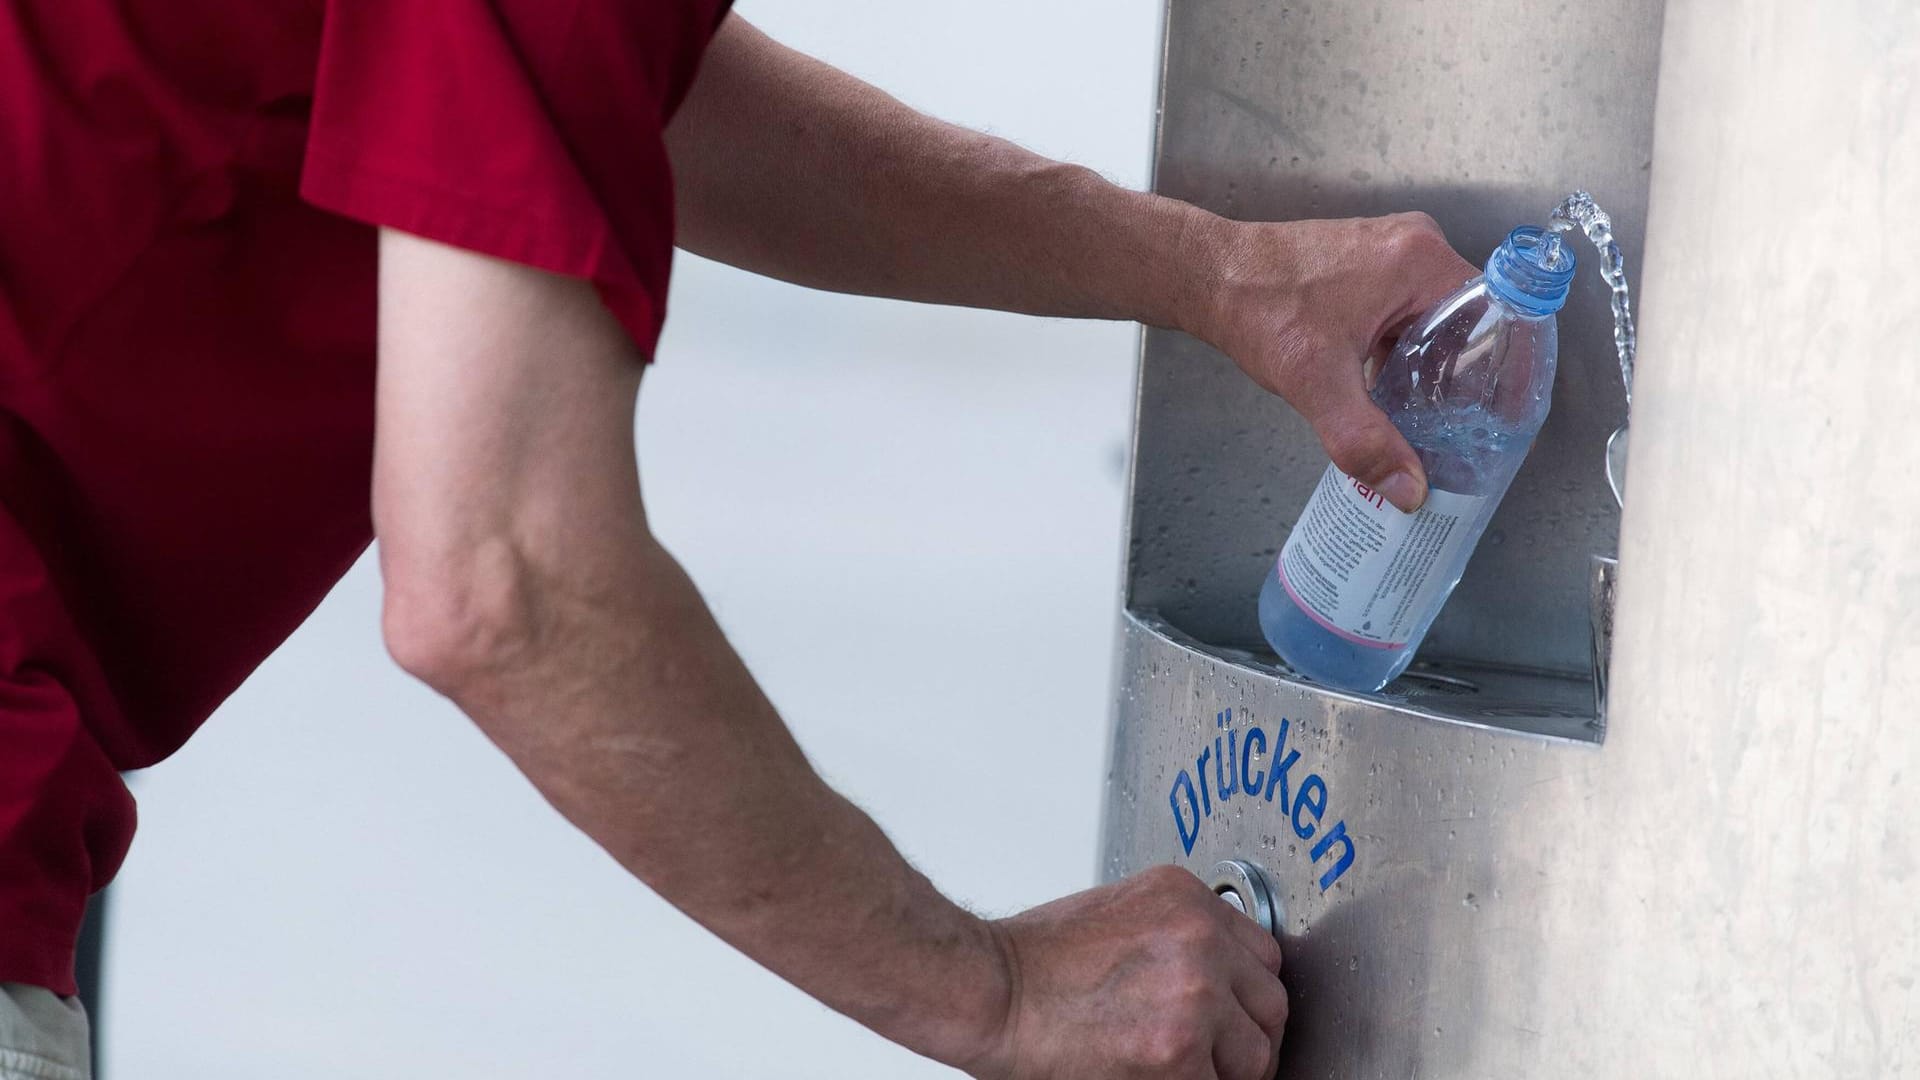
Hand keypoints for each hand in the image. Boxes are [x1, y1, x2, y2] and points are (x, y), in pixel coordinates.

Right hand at [965, 865, 1287, 1079]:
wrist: (990, 992)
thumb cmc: (1034, 961)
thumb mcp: (1118, 913)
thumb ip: (1175, 936)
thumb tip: (1213, 977)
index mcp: (1185, 899)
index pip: (1260, 955)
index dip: (1247, 995)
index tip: (1235, 1017)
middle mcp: (1199, 939)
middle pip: (1269, 1004)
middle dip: (1248, 1038)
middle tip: (1219, 1058)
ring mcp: (1194, 996)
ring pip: (1254, 1055)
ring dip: (1225, 1071)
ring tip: (1183, 1070)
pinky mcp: (1178, 1052)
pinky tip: (1157, 1077)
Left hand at [1190, 212, 1478, 511]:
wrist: (1207, 276)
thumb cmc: (1258, 307)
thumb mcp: (1317, 383)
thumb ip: (1364, 440)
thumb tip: (1408, 489)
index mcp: (1419, 261)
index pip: (1496, 318)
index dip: (1503, 370)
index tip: (1503, 416)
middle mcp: (1413, 247)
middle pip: (1467, 323)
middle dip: (1464, 379)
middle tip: (1466, 433)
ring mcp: (1388, 253)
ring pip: (1434, 322)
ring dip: (1431, 369)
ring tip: (1431, 423)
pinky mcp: (1365, 267)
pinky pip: (1406, 314)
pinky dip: (1402, 353)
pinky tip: (1391, 395)